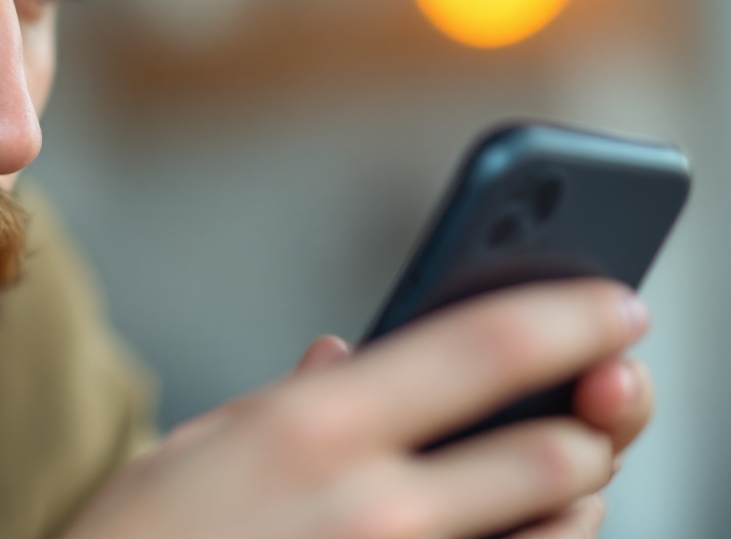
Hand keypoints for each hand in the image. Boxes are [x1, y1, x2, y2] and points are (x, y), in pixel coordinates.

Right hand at [65, 280, 651, 538]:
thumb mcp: (201, 447)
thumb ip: (289, 396)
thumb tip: (348, 349)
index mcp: (314, 425)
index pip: (484, 346)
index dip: (573, 314)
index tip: (615, 300)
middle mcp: (374, 506)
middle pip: (555, 449)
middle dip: (595, 417)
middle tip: (600, 394)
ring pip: (562, 529)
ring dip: (577, 491)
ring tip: (559, 465)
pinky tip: (515, 521)